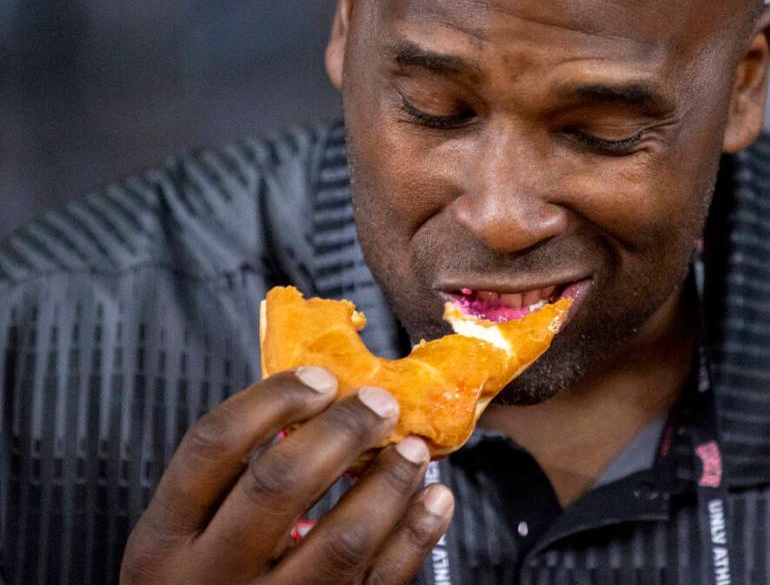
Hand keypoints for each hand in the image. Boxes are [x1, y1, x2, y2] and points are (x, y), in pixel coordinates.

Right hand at [121, 367, 453, 584]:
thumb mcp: (188, 539)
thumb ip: (233, 484)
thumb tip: (317, 402)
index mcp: (164, 540)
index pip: (213, 445)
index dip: (271, 399)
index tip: (321, 377)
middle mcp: (208, 577)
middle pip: (279, 483)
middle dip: (341, 432)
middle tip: (381, 403)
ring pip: (342, 540)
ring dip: (389, 482)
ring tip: (414, 448)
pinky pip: (379, 581)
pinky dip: (415, 534)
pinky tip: (433, 499)